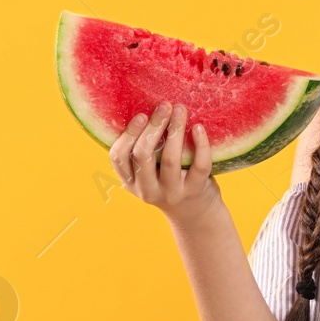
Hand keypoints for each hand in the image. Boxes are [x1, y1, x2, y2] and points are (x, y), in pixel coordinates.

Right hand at [109, 100, 220, 223]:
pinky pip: (199, 166)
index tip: (141, 114)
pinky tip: (199, 128)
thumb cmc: (170, 182)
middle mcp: (148, 190)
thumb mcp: (149, 174)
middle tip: (164, 105)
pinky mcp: (195, 191)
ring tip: (180, 109)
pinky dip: (201, 145)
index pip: (118, 157)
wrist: (196, 215)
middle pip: (143, 155)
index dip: (128, 134)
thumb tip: (147, 110)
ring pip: (170, 159)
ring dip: (175, 130)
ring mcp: (172, 192)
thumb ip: (143, 151)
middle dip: (154, 127)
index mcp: (131, 182)